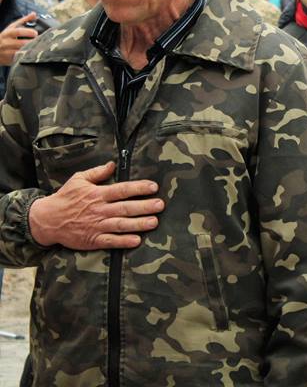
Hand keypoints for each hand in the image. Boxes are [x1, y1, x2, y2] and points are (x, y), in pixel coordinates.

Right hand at [0, 13, 38, 65]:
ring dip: (30, 51)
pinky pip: (18, 60)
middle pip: (20, 43)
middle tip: (40, 42)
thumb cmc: (5, 37)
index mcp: (7, 33)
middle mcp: (6, 43)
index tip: (36, 33)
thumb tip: (34, 14)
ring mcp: (6, 52)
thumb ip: (23, 21)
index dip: (27, 32)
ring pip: (20, 53)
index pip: (17, 31)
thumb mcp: (12, 28)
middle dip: (31, 43)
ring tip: (39, 49)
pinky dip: (25, 58)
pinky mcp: (8, 60)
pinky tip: (32, 56)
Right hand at [28, 162, 164, 249]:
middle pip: (125, 207)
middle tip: (160, 205)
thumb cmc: (65, 198)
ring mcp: (96, 226)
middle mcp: (99, 210)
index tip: (154, 187)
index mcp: (98, 194)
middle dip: (144, 206)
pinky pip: (110, 241)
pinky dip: (123, 241)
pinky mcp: (92, 239)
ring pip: (121, 225)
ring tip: (154, 222)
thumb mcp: (79, 180)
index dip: (138, 188)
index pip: (122, 190)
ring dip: (138, 224)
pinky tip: (136, 240)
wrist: (47, 220)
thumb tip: (113, 164)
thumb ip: (97, 172)